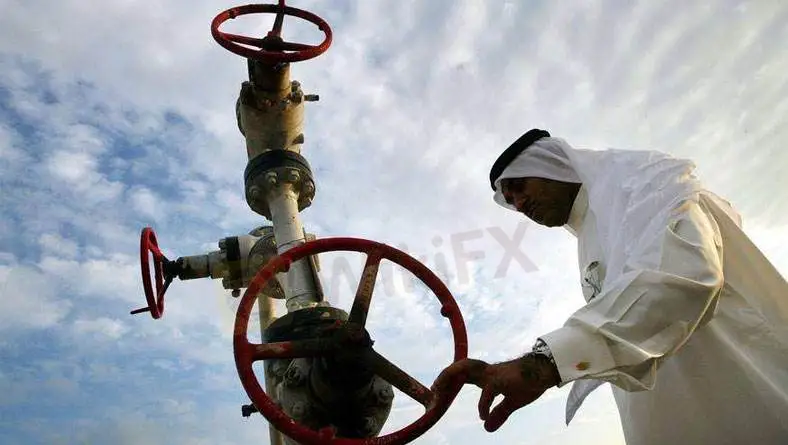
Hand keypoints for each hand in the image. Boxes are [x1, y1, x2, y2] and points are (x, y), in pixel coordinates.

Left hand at [431, 354, 559, 431]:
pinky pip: (489, 390)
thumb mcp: (511, 402)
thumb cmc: (528, 382)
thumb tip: (487, 427)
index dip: (448, 380)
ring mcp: (494, 374)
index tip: (436, 390)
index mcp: (487, 375)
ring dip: (450, 376)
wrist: (546, 372)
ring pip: (467, 368)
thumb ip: (498, 413)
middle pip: (460, 367)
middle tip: (433, 390)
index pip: (462, 374)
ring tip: (440, 391)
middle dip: (444, 375)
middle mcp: (487, 371)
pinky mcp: (504, 380)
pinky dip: (483, 403)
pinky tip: (482, 415)